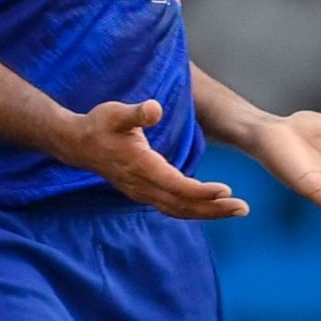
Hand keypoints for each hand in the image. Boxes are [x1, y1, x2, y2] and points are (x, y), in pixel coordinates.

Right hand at [54, 99, 250, 218]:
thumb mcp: (116, 113)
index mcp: (141, 167)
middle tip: (243, 208)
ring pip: (178, 210)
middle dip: (214, 208)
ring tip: (235, 210)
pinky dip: (193, 210)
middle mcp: (143, 186)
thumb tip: (155, 108)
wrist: (77, 144)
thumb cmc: (99, 125)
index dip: (201, 191)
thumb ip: (137, 113)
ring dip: (208, 212)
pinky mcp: (143, 193)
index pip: (176, 185)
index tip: (226, 190)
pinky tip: (211, 207)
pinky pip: (172, 207)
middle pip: (182, 205)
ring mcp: (142, 193)